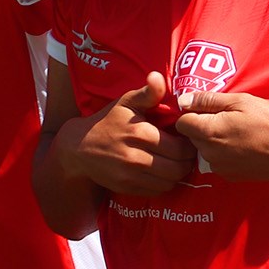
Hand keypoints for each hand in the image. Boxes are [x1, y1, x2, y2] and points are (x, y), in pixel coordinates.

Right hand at [58, 74, 195, 195]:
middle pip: (178, 168)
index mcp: (140, 133)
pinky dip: (164, 184)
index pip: (180, 148)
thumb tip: (158, 77)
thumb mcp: (126, 102)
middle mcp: (136, 158)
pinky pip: (156, 191)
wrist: (79, 147)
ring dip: (177, 174)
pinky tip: (161, 172)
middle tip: (186, 153)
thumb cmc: (108, 121)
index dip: (189, 145)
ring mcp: (130, 176)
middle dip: (186, 161)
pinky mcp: (126, 188)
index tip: (188, 139)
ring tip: (175, 162)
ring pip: (169, 182)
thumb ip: (147, 93)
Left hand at [173, 90, 268, 181]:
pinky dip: (222, 152)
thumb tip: (183, 100)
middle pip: (191, 135)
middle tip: (227, 118)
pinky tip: (241, 146)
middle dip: (203, 125)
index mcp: (208, 131)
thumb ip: (208, 100)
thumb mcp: (241, 101)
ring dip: (212, 139)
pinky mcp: (227, 175)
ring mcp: (217, 167)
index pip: (181, 122)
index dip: (192, 112)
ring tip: (237, 132)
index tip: (208, 108)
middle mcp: (207, 153)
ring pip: (203, 148)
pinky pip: (215, 160)